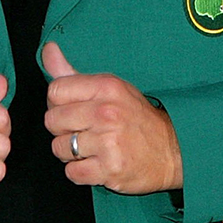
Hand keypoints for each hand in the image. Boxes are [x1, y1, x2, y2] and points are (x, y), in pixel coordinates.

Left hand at [42, 42, 182, 193]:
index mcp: (107, 87)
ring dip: (72, 153)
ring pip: (59, 148)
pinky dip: (81, 172)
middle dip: (63, 129)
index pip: (54, 91)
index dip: (58, 104)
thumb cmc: (137, 119)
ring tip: (94, 148)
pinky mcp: (110, 169)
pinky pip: (72, 172)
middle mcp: (107, 112)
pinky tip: (98, 164)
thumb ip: (73, 73)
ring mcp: (109, 142)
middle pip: (52, 120)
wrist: (175, 151)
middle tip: (86, 131)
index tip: (75, 111)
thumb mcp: (111, 88)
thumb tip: (48, 49)